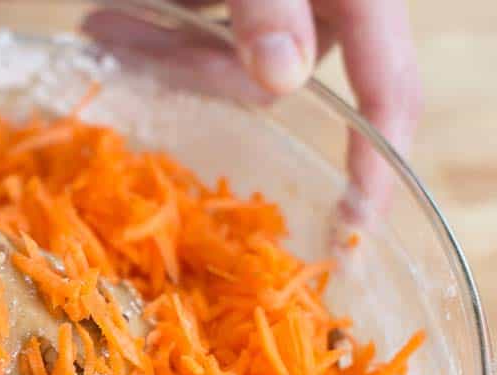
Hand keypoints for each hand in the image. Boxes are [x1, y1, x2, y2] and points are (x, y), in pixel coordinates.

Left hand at [85, 1, 421, 215]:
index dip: (377, 164)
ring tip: (107, 18)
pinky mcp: (215, 10)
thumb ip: (267, 1)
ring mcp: (260, 10)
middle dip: (198, 73)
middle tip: (124, 34)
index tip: (353, 230)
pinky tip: (109, 17)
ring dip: (158, 54)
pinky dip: (145, 38)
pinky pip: (184, 46)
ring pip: (217, 71)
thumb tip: (284, 79)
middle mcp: (313, 7)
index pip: (389, 90)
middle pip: (272, 86)